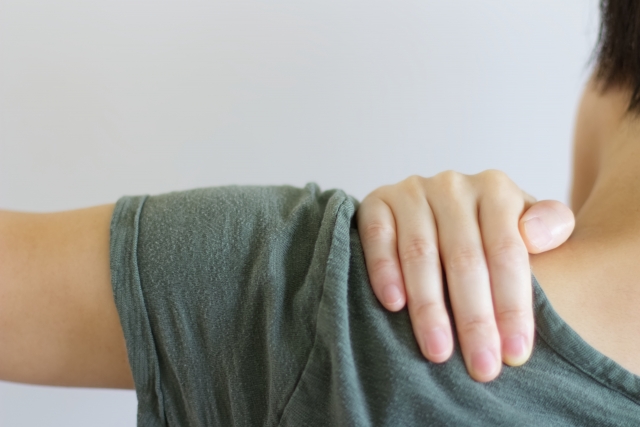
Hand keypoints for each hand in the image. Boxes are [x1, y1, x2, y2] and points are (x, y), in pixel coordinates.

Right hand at [357, 171, 573, 381]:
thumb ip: (551, 225)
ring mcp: (411, 192)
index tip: (515, 354)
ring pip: (420, 253)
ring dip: (428, 307)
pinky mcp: (376, 202)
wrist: (441, 209)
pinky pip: (378, 237)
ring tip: (438, 352)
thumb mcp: (530, 226)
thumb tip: (536, 236)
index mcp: (495, 189)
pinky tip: (393, 304)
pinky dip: (383, 270)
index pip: (508, 252)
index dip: (512, 306)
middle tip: (481, 367)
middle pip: (465, 258)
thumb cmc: (491, 233)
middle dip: (474, 319)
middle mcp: (452, 186)